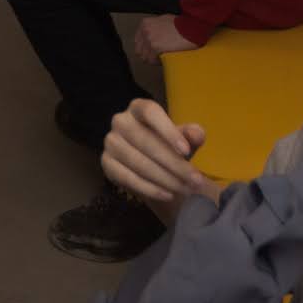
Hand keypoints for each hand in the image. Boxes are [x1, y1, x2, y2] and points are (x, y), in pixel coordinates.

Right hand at [103, 98, 219, 211]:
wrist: (153, 167)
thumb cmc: (169, 146)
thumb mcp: (185, 139)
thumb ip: (192, 135)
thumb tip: (197, 134)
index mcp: (138, 107)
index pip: (150, 112)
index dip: (168, 131)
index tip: (187, 151)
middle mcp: (120, 121)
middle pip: (146, 141)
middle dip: (174, 163)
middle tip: (195, 180)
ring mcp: (111, 142)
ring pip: (138, 162)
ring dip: (164, 179)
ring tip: (185, 189)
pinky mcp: (106, 163)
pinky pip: (127, 177)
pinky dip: (149, 188)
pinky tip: (168, 195)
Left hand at [134, 15, 197, 61]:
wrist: (191, 28)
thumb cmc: (181, 25)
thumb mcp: (164, 20)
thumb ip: (154, 28)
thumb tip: (151, 37)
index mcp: (145, 23)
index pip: (138, 43)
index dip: (146, 49)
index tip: (152, 52)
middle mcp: (145, 30)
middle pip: (140, 52)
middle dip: (149, 55)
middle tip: (159, 56)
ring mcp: (149, 39)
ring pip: (145, 58)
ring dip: (154, 59)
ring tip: (164, 56)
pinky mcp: (155, 47)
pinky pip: (152, 61)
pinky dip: (158, 62)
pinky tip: (166, 57)